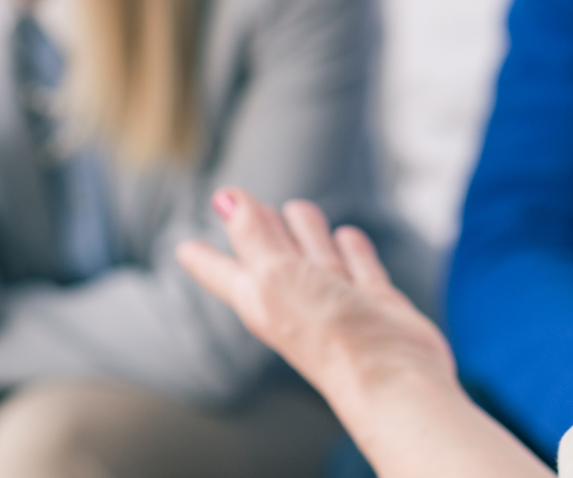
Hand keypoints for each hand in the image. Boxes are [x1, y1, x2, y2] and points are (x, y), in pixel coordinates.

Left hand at [179, 191, 549, 477]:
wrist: (389, 375)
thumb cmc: (324, 332)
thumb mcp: (275, 275)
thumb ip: (251, 233)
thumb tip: (223, 196)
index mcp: (259, 295)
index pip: (221, 269)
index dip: (203, 257)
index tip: (182, 248)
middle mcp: (294, 298)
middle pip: (273, 252)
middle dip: (263, 227)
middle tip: (250, 205)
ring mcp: (335, 301)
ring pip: (317, 254)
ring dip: (309, 231)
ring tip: (300, 210)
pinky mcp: (374, 302)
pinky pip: (360, 267)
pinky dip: (354, 250)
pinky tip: (349, 237)